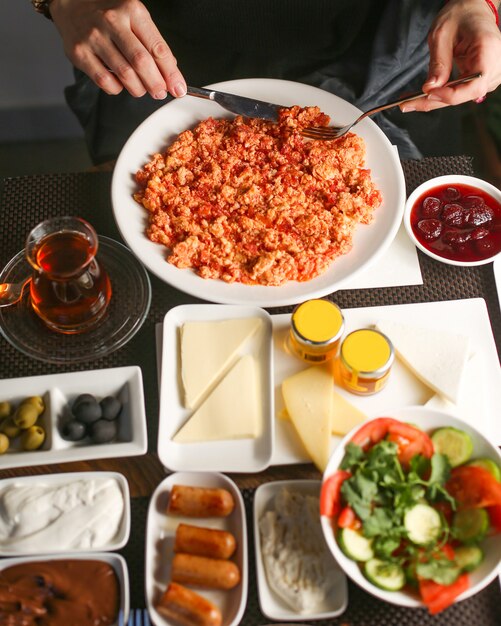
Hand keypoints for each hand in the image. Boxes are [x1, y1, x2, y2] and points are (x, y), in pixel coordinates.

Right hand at [50, 0, 186, 98]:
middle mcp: (112, 22)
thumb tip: (170, 71)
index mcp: (132, 11)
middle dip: (156, 84)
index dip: (171, 73)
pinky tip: (120, 84)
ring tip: (142, 89)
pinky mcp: (79, 52)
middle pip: (142, 63)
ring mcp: (94, 37)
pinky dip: (118, 89)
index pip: (158, 48)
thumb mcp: (135, 17)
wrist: (71, 1)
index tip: (178, 88)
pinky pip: (105, 81)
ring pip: (125, 75)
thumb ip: (152, 42)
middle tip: (160, 92)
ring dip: (139, 89)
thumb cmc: (109, 11)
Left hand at [402, 0, 500, 111]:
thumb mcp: (441, 35)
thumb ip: (438, 63)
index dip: (451, 95)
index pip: (475, 85)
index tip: (428, 93)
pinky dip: (440, 95)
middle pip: (465, 95)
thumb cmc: (460, 16)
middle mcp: (495, 65)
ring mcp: (490, 74)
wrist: (472, 11)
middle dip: (434, 101)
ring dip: (435, 100)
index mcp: (488, 50)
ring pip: (460, 97)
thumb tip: (430, 88)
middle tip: (408, 103)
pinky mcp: (481, 80)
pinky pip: (460, 93)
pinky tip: (424, 95)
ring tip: (411, 100)